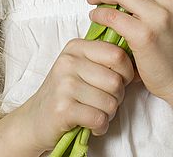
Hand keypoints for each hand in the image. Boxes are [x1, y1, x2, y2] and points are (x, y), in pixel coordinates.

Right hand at [17, 38, 133, 151]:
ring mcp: (64, 85)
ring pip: (109, 102)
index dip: (127, 71)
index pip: (117, 54)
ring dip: (109, 113)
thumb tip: (137, 59)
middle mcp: (69, 62)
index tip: (121, 80)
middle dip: (118, 96)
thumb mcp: (81, 66)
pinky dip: (101, 126)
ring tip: (97, 112)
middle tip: (107, 101)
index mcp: (76, 47)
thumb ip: (104, 59)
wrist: (35, 119)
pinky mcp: (62, 109)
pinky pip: (99, 118)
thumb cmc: (66, 92)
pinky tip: (92, 124)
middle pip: (115, 80)